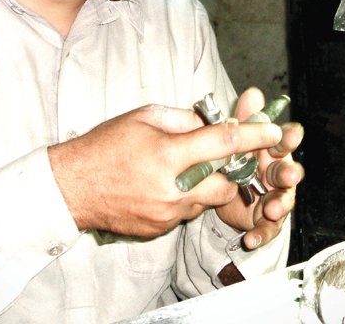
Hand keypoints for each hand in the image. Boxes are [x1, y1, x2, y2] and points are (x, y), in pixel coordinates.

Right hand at [48, 103, 282, 237]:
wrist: (71, 187)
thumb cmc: (104, 147)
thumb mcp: (143, 117)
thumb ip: (182, 119)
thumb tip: (212, 122)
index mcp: (168, 155)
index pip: (224, 144)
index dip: (254, 137)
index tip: (273, 131)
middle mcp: (172, 189)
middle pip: (226, 182)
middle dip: (232, 169)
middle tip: (223, 155)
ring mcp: (167, 213)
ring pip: (209, 199)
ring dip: (207, 184)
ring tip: (184, 169)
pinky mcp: (160, 228)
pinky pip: (188, 212)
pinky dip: (186, 198)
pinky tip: (165, 186)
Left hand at [215, 87, 303, 249]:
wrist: (227, 191)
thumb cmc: (240, 158)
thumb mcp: (239, 138)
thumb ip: (248, 118)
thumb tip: (253, 93)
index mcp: (273, 149)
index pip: (286, 140)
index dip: (289, 137)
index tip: (291, 134)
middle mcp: (278, 172)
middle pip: (289, 170)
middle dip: (289, 172)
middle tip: (287, 174)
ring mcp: (275, 196)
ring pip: (283, 200)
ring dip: (279, 205)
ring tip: (271, 209)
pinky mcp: (266, 219)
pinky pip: (267, 228)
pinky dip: (260, 233)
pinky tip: (251, 238)